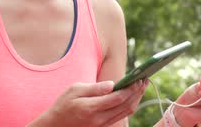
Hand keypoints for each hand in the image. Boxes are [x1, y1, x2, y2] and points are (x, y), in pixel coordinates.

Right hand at [30, 80, 147, 126]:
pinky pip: (121, 116)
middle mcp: (99, 119)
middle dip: (138, 92)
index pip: (118, 98)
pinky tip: (132, 95)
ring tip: (142, 86)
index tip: (138, 77)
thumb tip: (112, 84)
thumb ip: (94, 88)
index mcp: (91, 108)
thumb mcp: (74, 90)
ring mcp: (102, 125)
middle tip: (145, 79)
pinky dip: (129, 105)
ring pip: (126, 112)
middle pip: (126, 106)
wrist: (55, 126)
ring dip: (136, 99)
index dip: (131, 88)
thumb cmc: (63, 104)